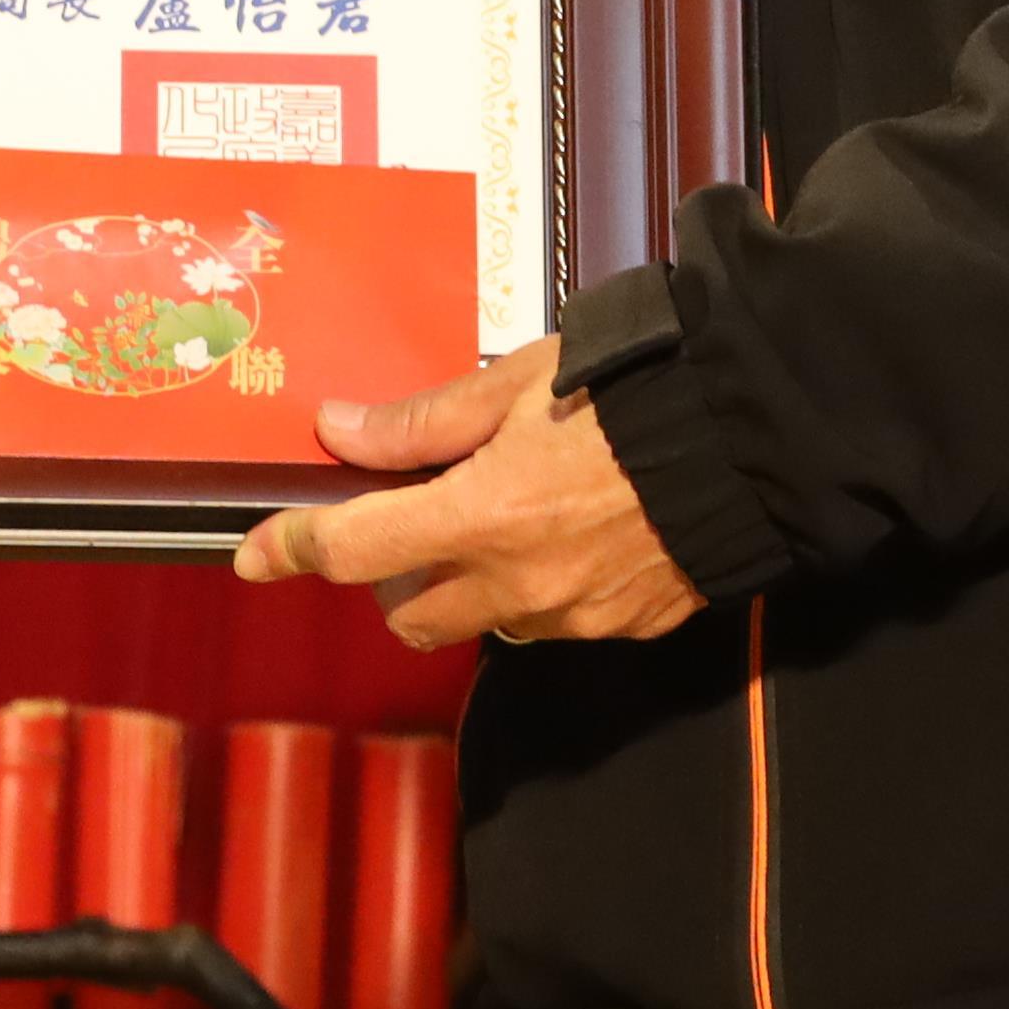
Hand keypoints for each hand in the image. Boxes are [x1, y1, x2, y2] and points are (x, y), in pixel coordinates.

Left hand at [231, 340, 699, 652]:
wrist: (754, 432)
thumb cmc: (636, 388)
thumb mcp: (519, 381)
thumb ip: (424, 422)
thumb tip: (342, 431)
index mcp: (480, 517)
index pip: (353, 551)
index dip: (291, 549)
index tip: (254, 556)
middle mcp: (516, 585)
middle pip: (408, 614)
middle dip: (394, 575)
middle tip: (414, 517)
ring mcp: (572, 616)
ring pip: (482, 625)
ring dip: (469, 588)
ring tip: (505, 521)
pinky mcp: (622, 627)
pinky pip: (553, 624)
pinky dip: (538, 591)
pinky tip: (570, 536)